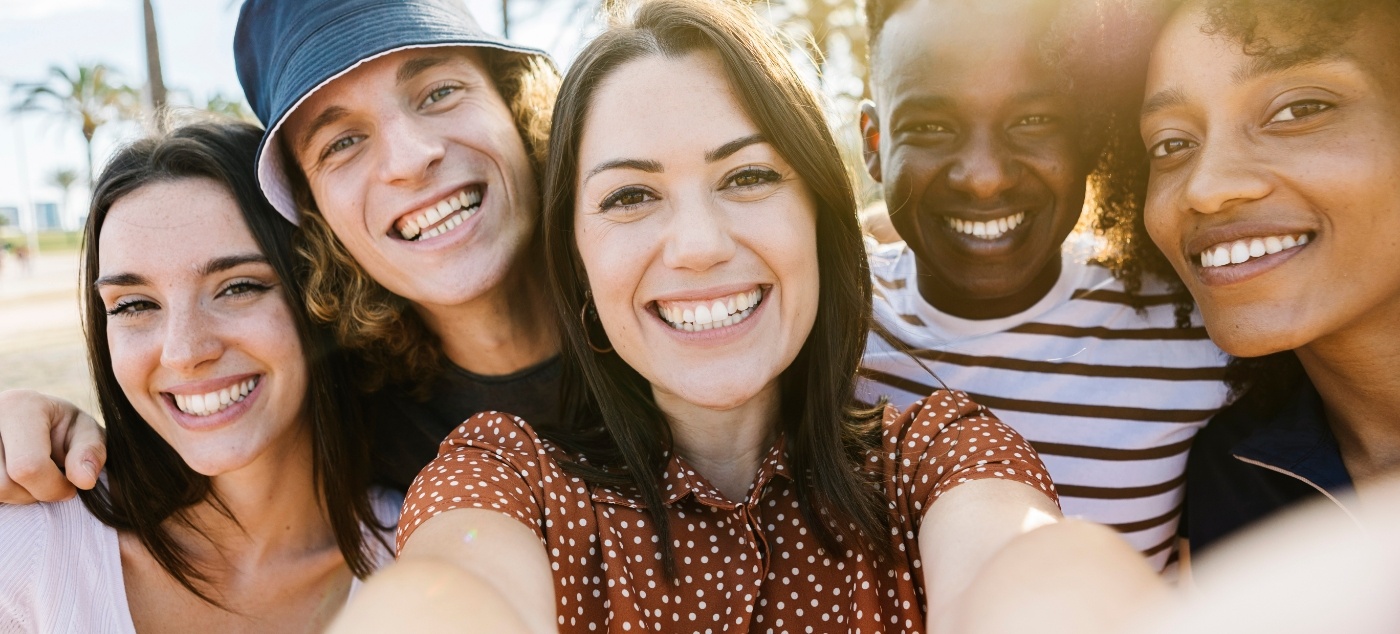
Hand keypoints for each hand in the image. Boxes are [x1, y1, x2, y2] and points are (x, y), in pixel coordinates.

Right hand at [0, 389, 105, 503]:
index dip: (53, 488)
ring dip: (12, 496)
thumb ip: (91, 453)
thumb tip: (84, 480)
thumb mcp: (86, 433)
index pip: (28, 467)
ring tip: (27, 480)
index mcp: (19, 405)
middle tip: (46, 481)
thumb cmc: (62, 430)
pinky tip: (11, 478)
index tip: (70, 487)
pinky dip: (1, 494)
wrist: (33, 422)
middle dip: (31, 494)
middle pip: (2, 484)